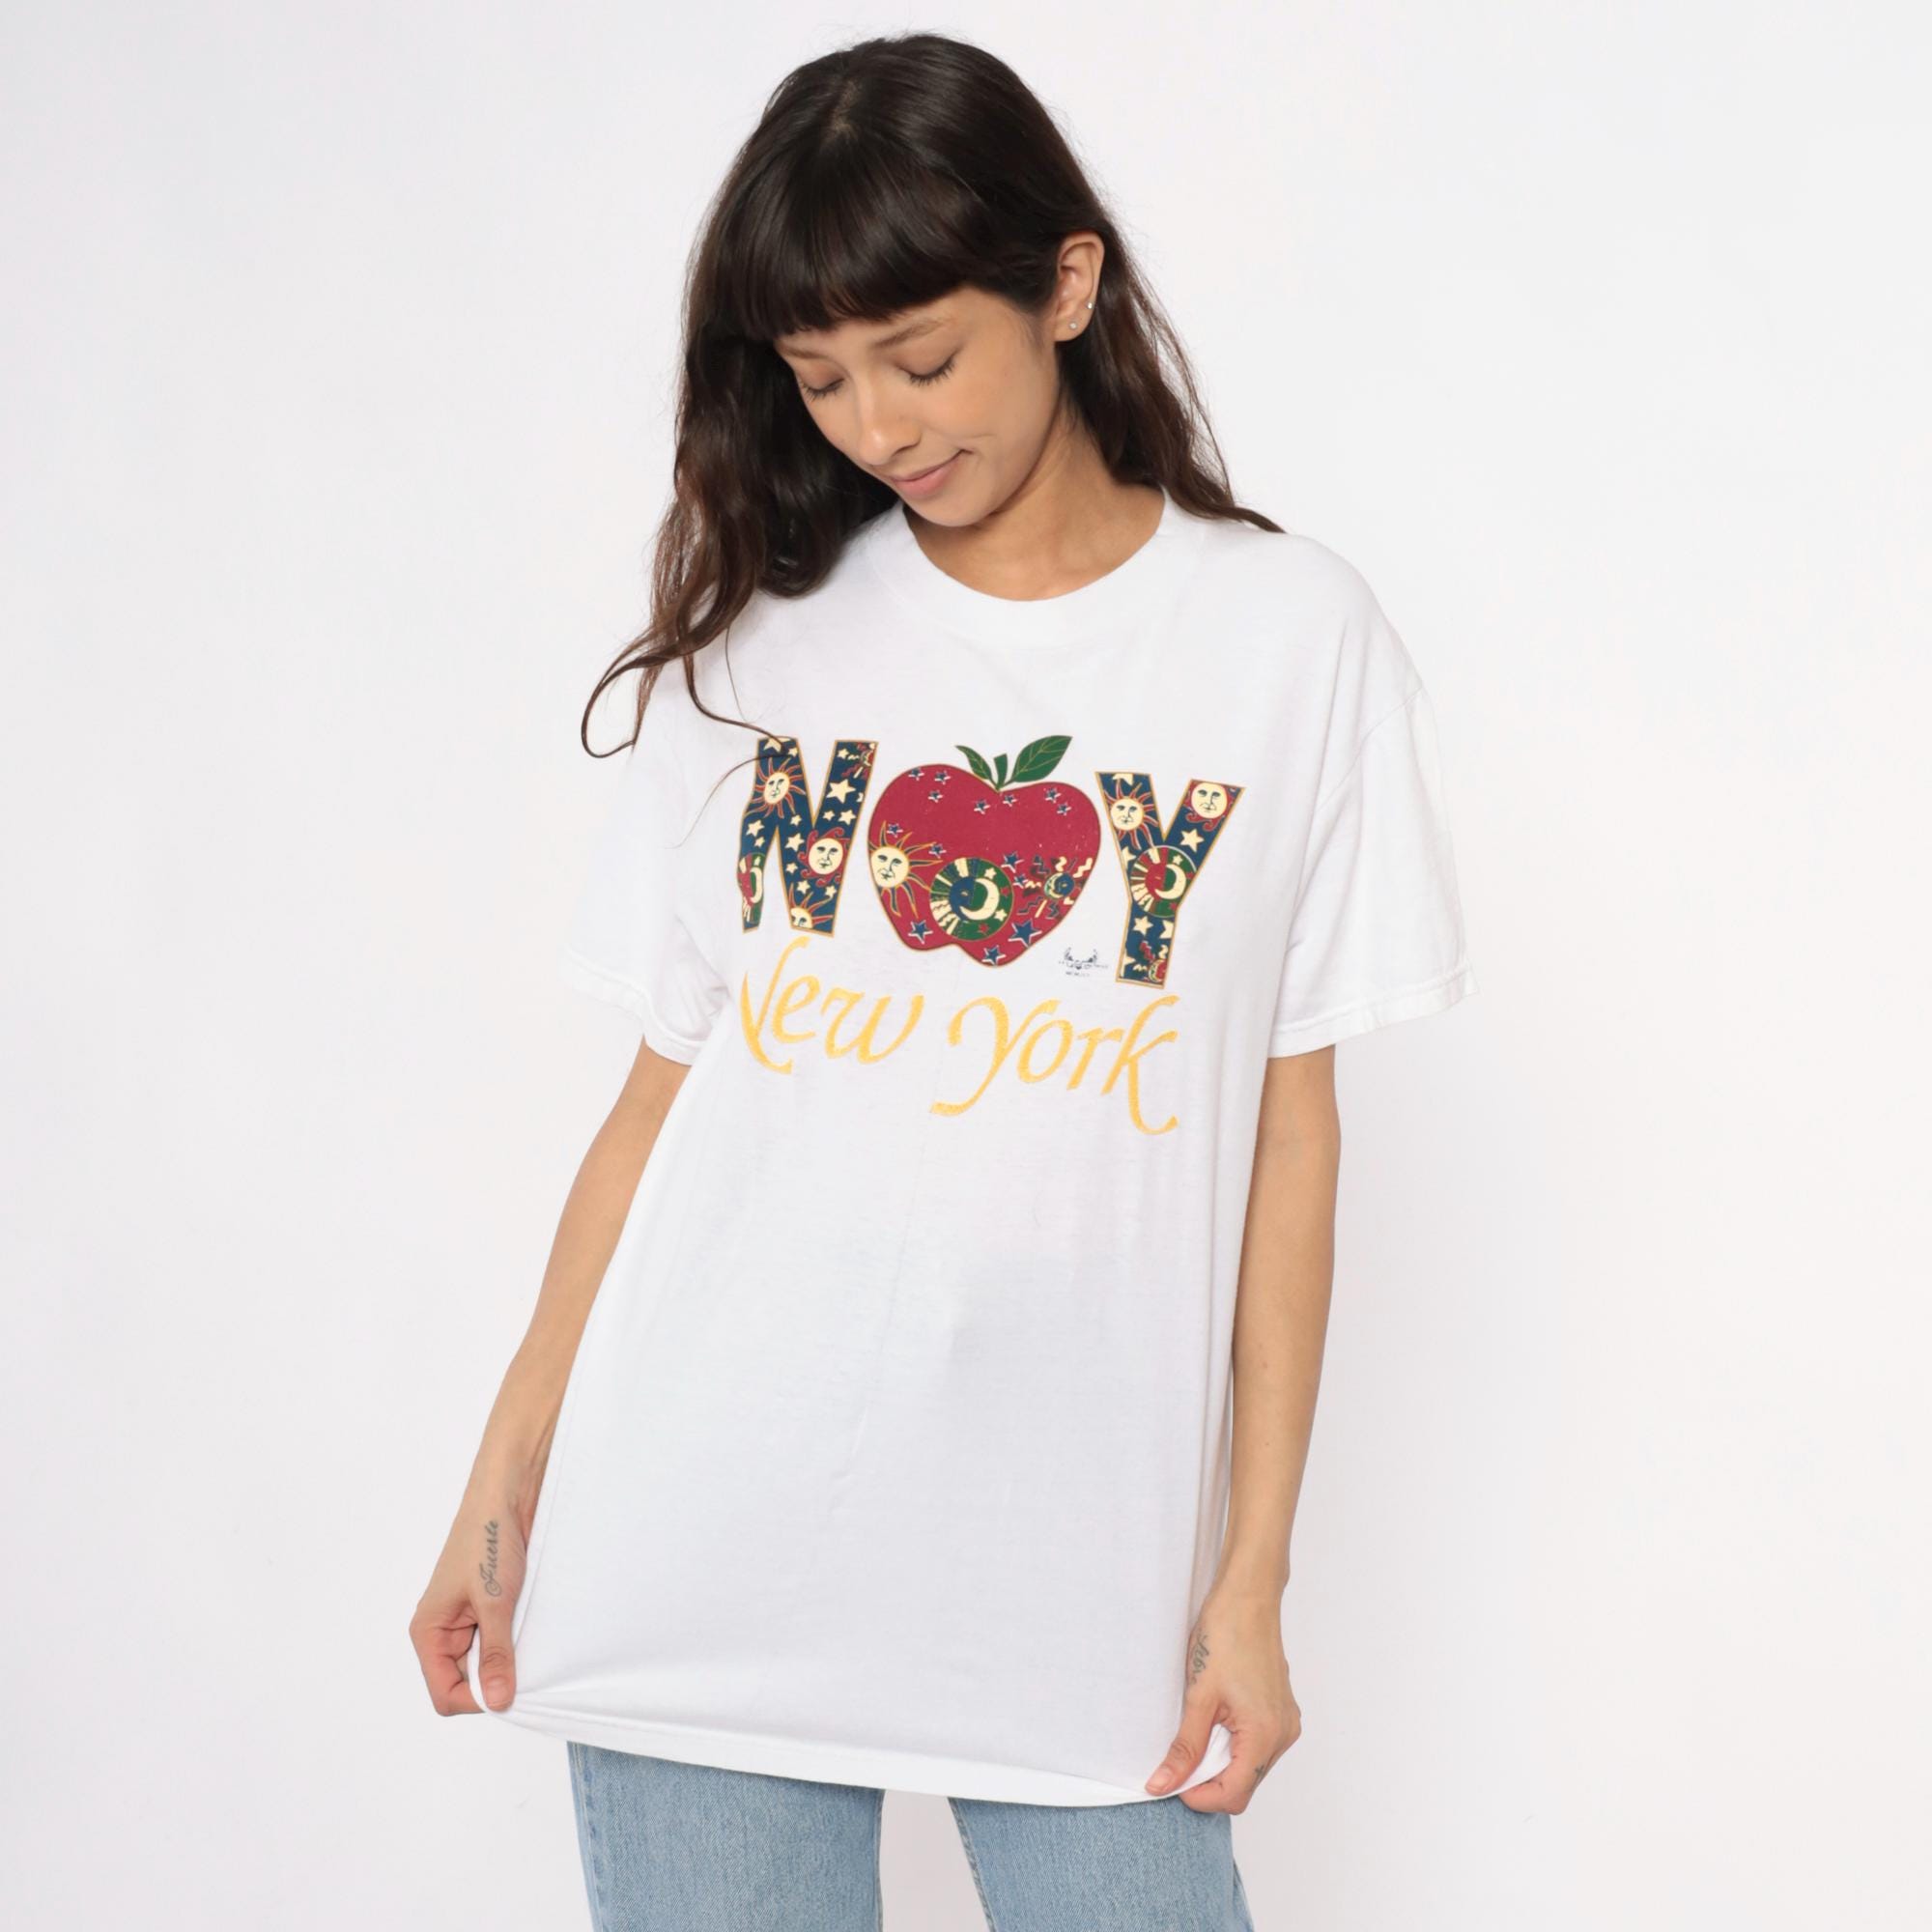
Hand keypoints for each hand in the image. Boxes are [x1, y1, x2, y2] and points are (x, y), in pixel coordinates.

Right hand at [408, 1477, 534, 1715]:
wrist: (507, 1496)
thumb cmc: (488, 1540)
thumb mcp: (494, 1603)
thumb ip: (494, 1653)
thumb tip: (498, 1700)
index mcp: (428, 1632)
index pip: (444, 1694)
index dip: (475, 1700)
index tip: (508, 1688)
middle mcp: (443, 1631)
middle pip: (465, 1683)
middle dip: (494, 1680)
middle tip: (525, 1664)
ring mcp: (466, 1621)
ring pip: (484, 1663)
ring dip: (507, 1659)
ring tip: (527, 1638)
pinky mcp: (488, 1609)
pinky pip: (498, 1641)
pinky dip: (515, 1641)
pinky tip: (530, 1628)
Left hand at [1144, 1591, 1301, 1812]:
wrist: (1248, 1597)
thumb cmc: (1225, 1637)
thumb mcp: (1198, 1697)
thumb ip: (1184, 1747)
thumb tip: (1162, 1784)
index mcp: (1266, 1735)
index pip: (1234, 1795)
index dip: (1200, 1796)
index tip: (1171, 1782)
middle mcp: (1283, 1735)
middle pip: (1244, 1785)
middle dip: (1208, 1781)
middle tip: (1178, 1759)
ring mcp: (1285, 1723)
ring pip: (1250, 1767)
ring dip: (1220, 1763)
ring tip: (1196, 1733)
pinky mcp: (1281, 1711)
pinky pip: (1257, 1746)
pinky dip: (1232, 1746)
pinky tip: (1213, 1722)